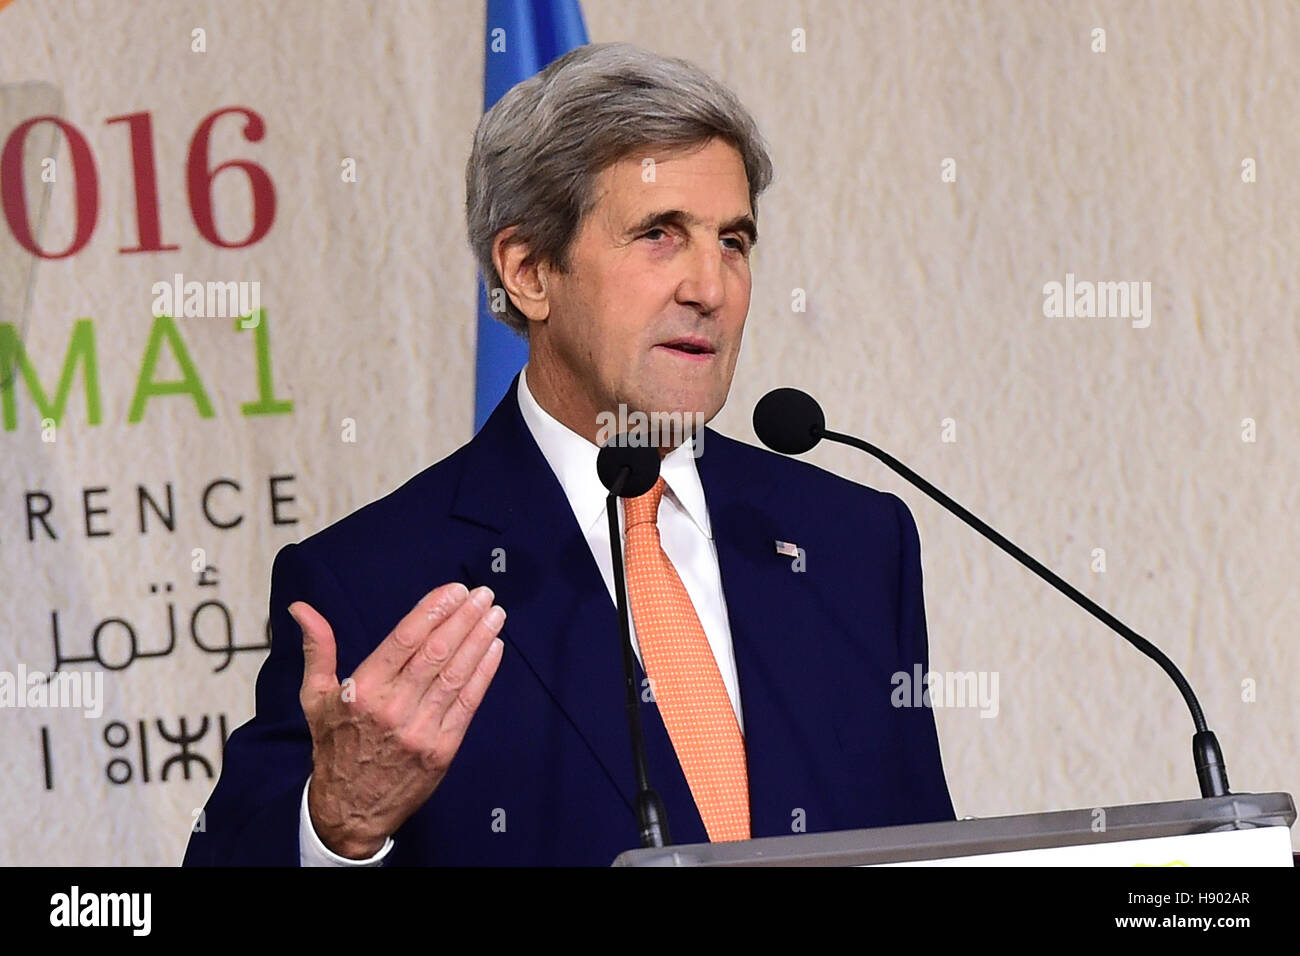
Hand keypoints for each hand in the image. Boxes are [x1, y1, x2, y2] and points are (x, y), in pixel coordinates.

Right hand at [291, 582, 505, 858]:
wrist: (349, 811)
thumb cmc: (334, 746)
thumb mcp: (315, 698)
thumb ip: (317, 649)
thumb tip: (301, 608)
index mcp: (362, 691)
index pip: (404, 640)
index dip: (433, 611)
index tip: (454, 590)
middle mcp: (392, 708)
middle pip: (436, 653)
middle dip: (463, 619)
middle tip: (483, 594)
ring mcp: (420, 730)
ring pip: (456, 675)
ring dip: (479, 640)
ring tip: (495, 614)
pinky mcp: (442, 750)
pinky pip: (467, 704)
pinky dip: (484, 674)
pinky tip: (495, 649)